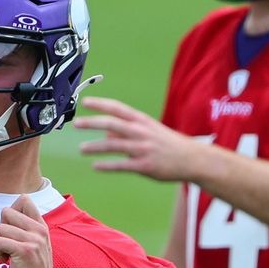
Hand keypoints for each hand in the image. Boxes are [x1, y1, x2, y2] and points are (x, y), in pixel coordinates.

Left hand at [0, 195, 57, 267]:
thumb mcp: (35, 243)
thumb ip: (25, 227)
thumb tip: (5, 212)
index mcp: (41, 225)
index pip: (24, 199)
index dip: (11, 212)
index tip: (12, 229)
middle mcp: (39, 230)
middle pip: (6, 212)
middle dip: (1, 228)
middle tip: (8, 244)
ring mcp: (33, 240)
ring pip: (0, 228)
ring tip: (8, 255)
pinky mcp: (25, 251)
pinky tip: (5, 261)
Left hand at [74, 96, 203, 181]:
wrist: (193, 159)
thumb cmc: (168, 144)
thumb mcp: (148, 131)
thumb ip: (126, 131)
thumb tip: (105, 134)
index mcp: (142, 121)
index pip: (118, 108)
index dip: (101, 104)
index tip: (85, 101)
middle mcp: (141, 132)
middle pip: (112, 123)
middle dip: (92, 122)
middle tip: (76, 123)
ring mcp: (143, 148)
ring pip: (114, 146)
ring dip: (95, 146)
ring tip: (81, 148)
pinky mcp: (146, 165)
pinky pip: (122, 165)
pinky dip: (108, 165)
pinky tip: (96, 166)